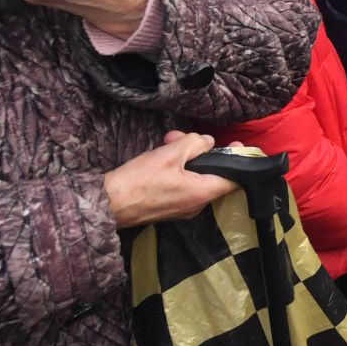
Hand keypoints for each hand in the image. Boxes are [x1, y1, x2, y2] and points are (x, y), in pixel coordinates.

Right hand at [103, 131, 237, 227]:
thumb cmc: (140, 180)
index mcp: (203, 193)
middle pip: (211, 174)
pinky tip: (159, 156)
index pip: (234, 179)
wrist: (108, 204)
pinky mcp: (167, 208)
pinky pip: (180, 185)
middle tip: (183, 137)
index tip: (236, 145)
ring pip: (193, 177)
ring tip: (167, 141)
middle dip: (199, 151)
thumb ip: (195, 144)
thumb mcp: (171, 154)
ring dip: (183, 157)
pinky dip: (175, 170)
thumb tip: (208, 143)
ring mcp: (182, 208)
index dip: (238, 160)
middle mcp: (197, 205)